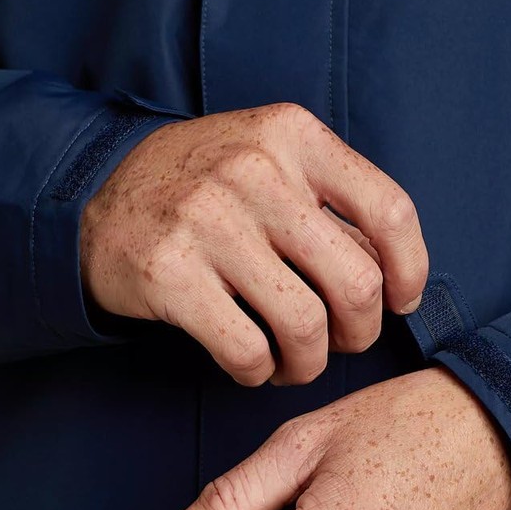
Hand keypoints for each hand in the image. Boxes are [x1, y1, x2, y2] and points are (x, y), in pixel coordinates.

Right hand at [81, 102, 427, 385]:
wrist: (100, 194)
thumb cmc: (203, 187)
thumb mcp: (268, 162)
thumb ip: (328, 206)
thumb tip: (389, 277)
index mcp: (292, 136)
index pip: (389, 210)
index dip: (410, 271)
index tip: (399, 300)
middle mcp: (255, 170)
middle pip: (355, 283)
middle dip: (360, 333)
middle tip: (342, 342)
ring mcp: (209, 222)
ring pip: (304, 325)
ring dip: (308, 363)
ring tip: (293, 362)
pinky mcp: (171, 273)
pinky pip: (247, 350)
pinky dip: (258, 373)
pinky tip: (252, 366)